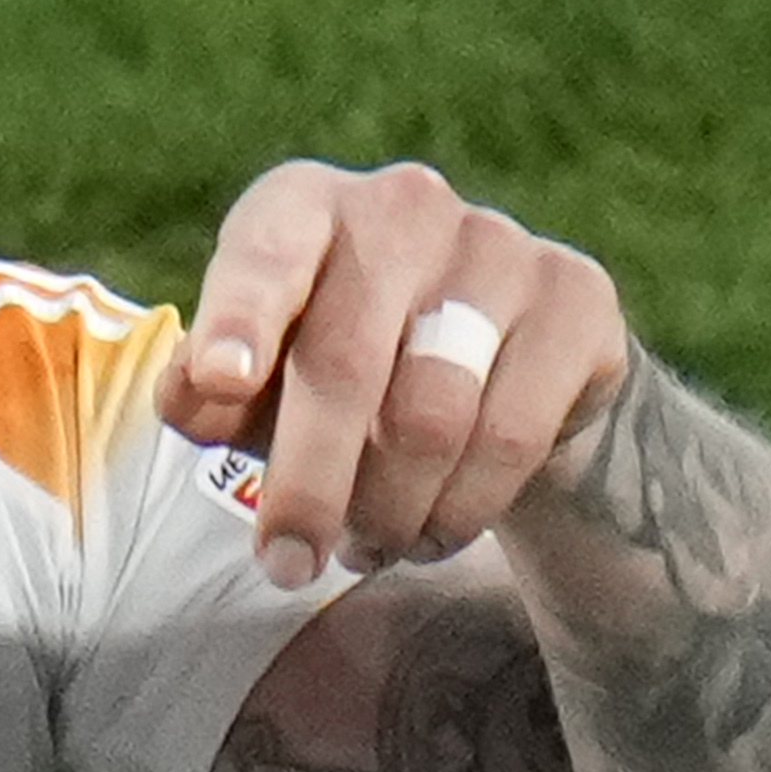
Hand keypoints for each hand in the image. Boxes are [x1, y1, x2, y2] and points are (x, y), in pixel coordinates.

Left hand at [171, 157, 638, 590]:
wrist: (505, 368)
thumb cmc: (348, 375)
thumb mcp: (265, 385)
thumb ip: (215, 393)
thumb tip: (196, 398)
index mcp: (303, 207)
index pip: (264, 255)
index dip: (238, 319)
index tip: (220, 383)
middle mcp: (401, 205)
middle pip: (344, 363)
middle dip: (309, 485)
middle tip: (288, 567)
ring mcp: (496, 244)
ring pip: (429, 416)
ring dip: (388, 511)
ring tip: (367, 547)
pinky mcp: (575, 296)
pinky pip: (509, 436)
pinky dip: (460, 510)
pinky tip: (434, 533)